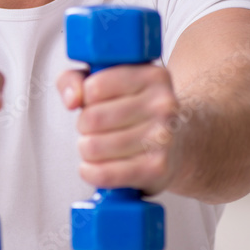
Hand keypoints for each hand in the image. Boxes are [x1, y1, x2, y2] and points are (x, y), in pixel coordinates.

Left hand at [56, 64, 183, 195]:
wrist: (177, 146)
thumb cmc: (132, 110)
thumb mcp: (105, 82)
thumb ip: (74, 79)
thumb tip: (72, 99)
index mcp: (153, 76)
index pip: (93, 88)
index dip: (84, 98)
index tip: (94, 102)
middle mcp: (163, 105)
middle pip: (91, 119)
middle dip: (84, 126)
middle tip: (97, 127)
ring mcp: (163, 138)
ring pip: (93, 147)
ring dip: (87, 149)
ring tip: (101, 145)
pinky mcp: (158, 168)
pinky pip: (104, 173)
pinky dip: (90, 172)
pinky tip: (95, 166)